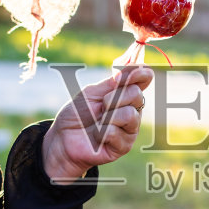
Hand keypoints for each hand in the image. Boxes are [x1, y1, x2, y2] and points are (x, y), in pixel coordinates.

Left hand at [42, 65, 153, 182]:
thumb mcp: (91, 93)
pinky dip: (100, 132)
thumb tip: (132, 62)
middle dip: (114, 97)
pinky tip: (96, 136)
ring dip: (108, 116)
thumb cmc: (77, 115)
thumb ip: (112, 81)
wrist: (63, 138)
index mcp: (126, 95)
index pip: (144, 79)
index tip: (130, 72)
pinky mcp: (124, 146)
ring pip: (130, 114)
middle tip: (101, 105)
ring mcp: (130, 129)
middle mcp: (133, 110)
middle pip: (136, 94)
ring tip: (97, 122)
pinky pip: (115, 132)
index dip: (141, 73)